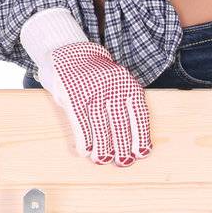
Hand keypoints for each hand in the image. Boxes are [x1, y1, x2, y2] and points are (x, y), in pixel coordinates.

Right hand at [37, 41, 151, 165]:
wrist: (70, 50)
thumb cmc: (97, 75)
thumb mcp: (116, 82)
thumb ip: (124, 103)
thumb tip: (131, 138)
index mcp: (127, 84)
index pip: (139, 114)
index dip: (140, 136)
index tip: (141, 154)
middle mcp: (112, 86)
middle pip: (120, 122)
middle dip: (122, 146)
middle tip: (122, 162)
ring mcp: (91, 89)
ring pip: (100, 124)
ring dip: (102, 146)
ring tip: (102, 160)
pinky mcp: (72, 93)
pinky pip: (80, 120)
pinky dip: (83, 137)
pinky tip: (85, 150)